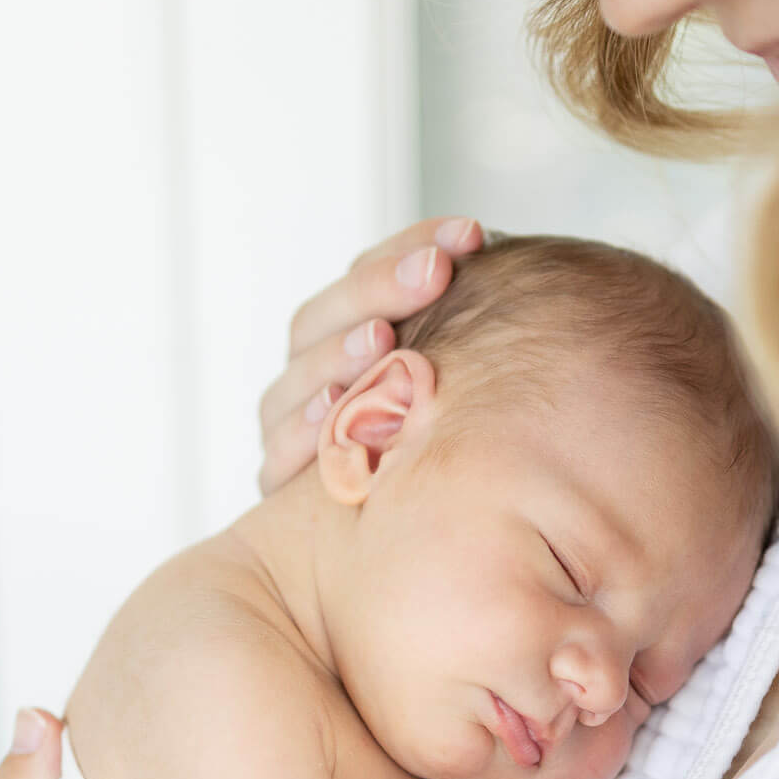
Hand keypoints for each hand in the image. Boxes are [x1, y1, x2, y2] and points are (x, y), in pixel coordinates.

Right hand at [257, 215, 482, 492]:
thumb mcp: (450, 382)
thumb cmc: (449, 451)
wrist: (407, 545)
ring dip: (337, 354)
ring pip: (296, 378)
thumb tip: (497, 253)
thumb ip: (458, 326)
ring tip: (380, 337)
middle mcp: (306, 377)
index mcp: (340, 338)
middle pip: (321, 319)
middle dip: (378, 289)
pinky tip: (334, 406)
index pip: (360, 276)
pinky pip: (280, 450)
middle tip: (436, 272)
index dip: (408, 247)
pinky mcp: (280, 484)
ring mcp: (288, 428)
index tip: (471, 233)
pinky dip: (302, 427)